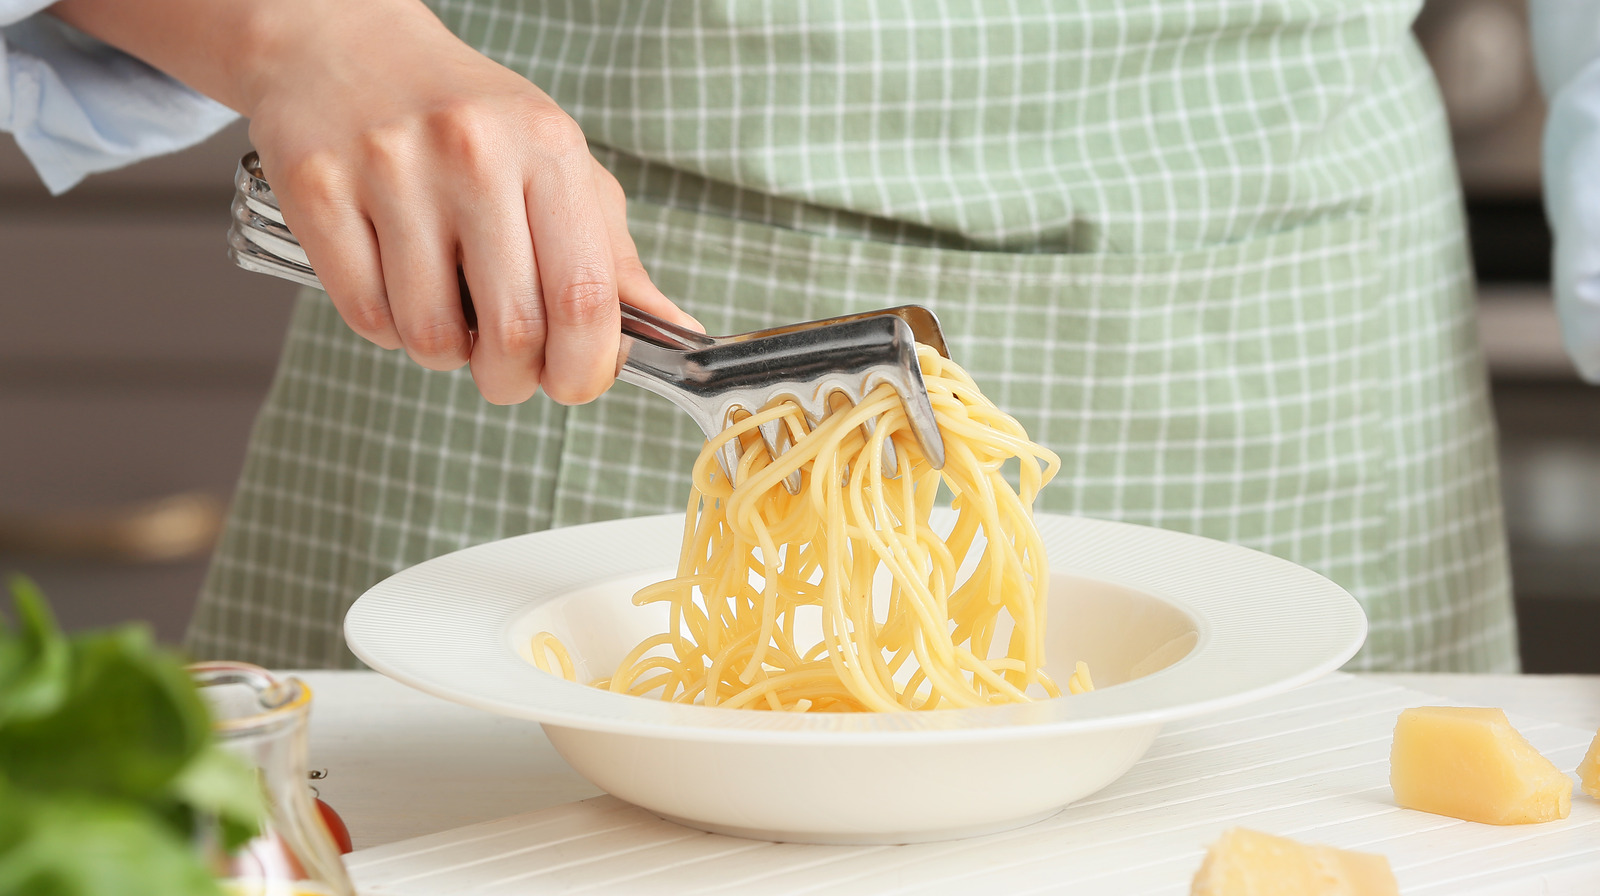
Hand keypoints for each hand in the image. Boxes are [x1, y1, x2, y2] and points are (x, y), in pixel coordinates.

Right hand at [233, 0, 695, 403]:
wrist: (343, 43)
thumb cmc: (467, 119)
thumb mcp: (557, 166)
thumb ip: (613, 257)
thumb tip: (674, 334)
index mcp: (547, 147)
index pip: (585, 296)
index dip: (586, 368)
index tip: (577, 382)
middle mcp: (472, 151)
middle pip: (512, 332)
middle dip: (514, 380)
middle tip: (507, 369)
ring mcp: (390, 168)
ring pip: (431, 337)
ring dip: (444, 353)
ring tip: (446, 311)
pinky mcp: (316, 188)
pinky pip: (365, 315)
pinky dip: (385, 328)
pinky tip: (396, 285)